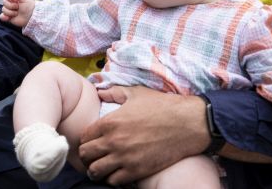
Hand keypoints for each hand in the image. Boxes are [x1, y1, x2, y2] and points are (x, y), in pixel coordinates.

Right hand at [0, 0, 34, 26]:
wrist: (31, 17)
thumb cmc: (29, 6)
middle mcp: (11, 3)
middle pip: (4, 2)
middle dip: (11, 6)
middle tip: (18, 8)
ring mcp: (9, 10)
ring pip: (4, 10)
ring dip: (11, 12)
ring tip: (17, 13)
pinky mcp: (8, 17)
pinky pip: (2, 16)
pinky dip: (4, 17)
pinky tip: (8, 18)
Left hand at [78, 86, 209, 185]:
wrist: (188, 123)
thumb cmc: (162, 106)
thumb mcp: (136, 94)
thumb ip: (115, 92)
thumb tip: (100, 92)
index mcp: (110, 121)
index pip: (83, 137)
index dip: (85, 140)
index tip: (91, 142)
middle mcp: (113, 141)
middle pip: (85, 155)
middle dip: (86, 156)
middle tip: (94, 156)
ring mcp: (124, 158)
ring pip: (96, 171)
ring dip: (96, 170)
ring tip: (102, 167)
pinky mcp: (137, 171)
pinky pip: (114, 181)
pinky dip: (113, 179)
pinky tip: (118, 173)